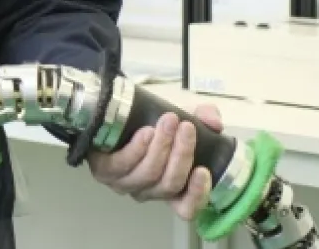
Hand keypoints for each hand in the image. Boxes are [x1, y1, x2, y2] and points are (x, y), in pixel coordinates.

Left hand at [86, 104, 223, 220]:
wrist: (112, 111)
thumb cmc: (152, 120)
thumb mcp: (184, 116)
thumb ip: (205, 117)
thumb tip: (214, 122)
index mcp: (171, 187)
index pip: (187, 208)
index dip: (197, 194)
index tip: (203, 170)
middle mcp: (148, 191)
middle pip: (169, 184)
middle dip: (182, 154)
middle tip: (187, 127)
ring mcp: (126, 183)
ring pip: (149, 173)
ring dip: (162, 146)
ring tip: (168, 121)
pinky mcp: (105, 170)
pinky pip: (123, 164)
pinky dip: (138, 148)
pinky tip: (146, 132)